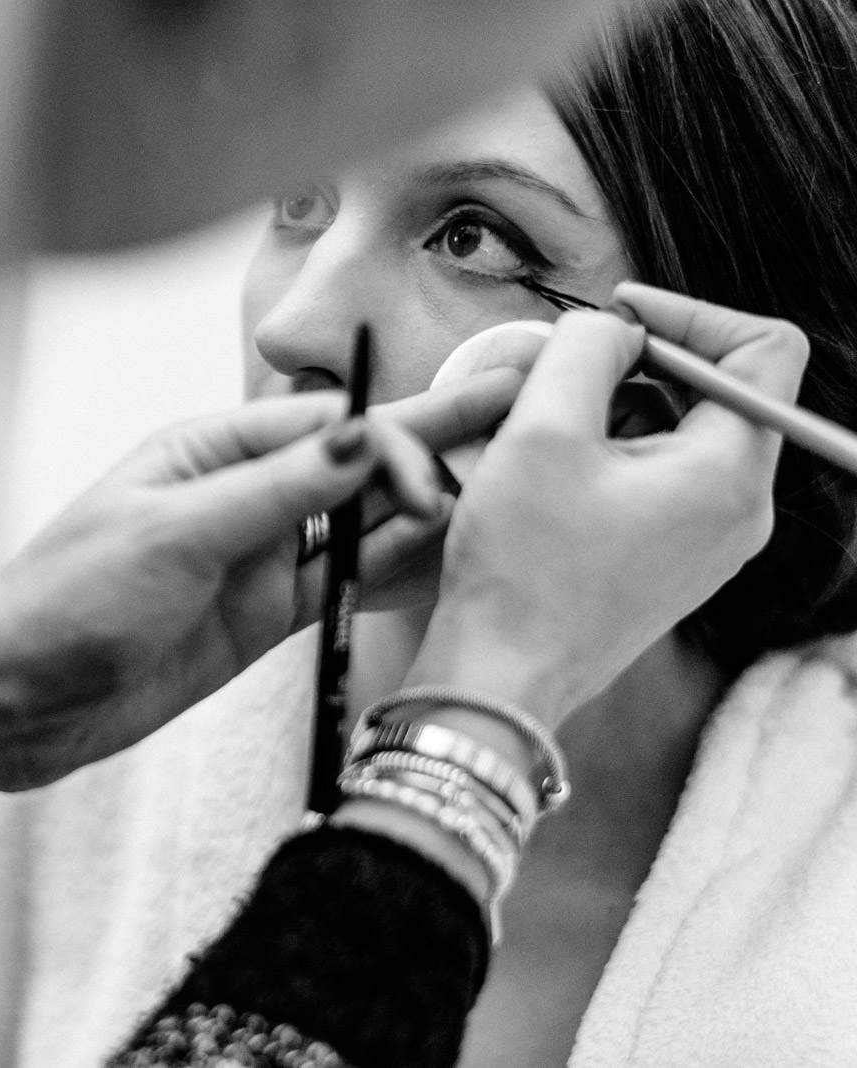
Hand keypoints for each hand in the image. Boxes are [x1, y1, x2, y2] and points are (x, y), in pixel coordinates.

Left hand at [0, 372, 520, 790]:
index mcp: (210, 450)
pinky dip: (393, 573)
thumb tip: (361, 437)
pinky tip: (449, 556)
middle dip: (430, 454)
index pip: (326, 428)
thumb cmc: (69, 598)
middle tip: (520, 430)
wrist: (16, 695)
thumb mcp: (175, 534)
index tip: (451, 463)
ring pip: (359, 527)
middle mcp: (242, 496)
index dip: (396, 438)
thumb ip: (275, 492)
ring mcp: (257, 558)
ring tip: (508, 491)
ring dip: (423, 513)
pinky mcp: (261, 617)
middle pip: (354, 469)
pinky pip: (342, 586)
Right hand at [405, 282, 809, 725]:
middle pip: (720, 392)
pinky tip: (552, 481)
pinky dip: (611, 460)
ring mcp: (711, 544)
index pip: (764, 349)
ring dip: (615, 415)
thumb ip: (585, 349)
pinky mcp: (674, 564)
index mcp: (730, 474)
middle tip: (562, 378)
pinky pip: (660, 482)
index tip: (616, 318)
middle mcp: (740, 511)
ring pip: (683, 437)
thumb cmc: (521, 568)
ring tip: (545, 439)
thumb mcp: (542, 430)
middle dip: (639, 369)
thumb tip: (611, 331)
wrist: (501, 676)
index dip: (690, 313)